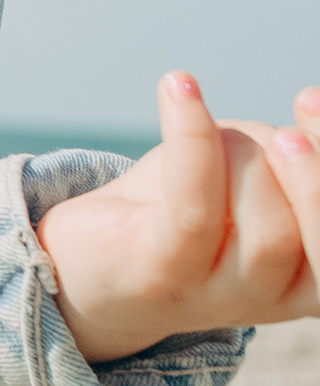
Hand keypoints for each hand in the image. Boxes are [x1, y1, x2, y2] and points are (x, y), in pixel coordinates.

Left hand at [37, 72, 319, 363]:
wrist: (88, 263)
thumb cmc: (181, 209)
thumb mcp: (249, 177)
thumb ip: (290, 159)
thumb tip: (309, 117)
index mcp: (306, 281)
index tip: (311, 102)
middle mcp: (270, 299)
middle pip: (309, 238)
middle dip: (310, 173)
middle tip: (286, 131)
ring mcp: (218, 296)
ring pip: (267, 232)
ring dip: (244, 157)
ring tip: (213, 127)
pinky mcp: (163, 273)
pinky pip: (196, 208)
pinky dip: (193, 136)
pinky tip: (178, 86)